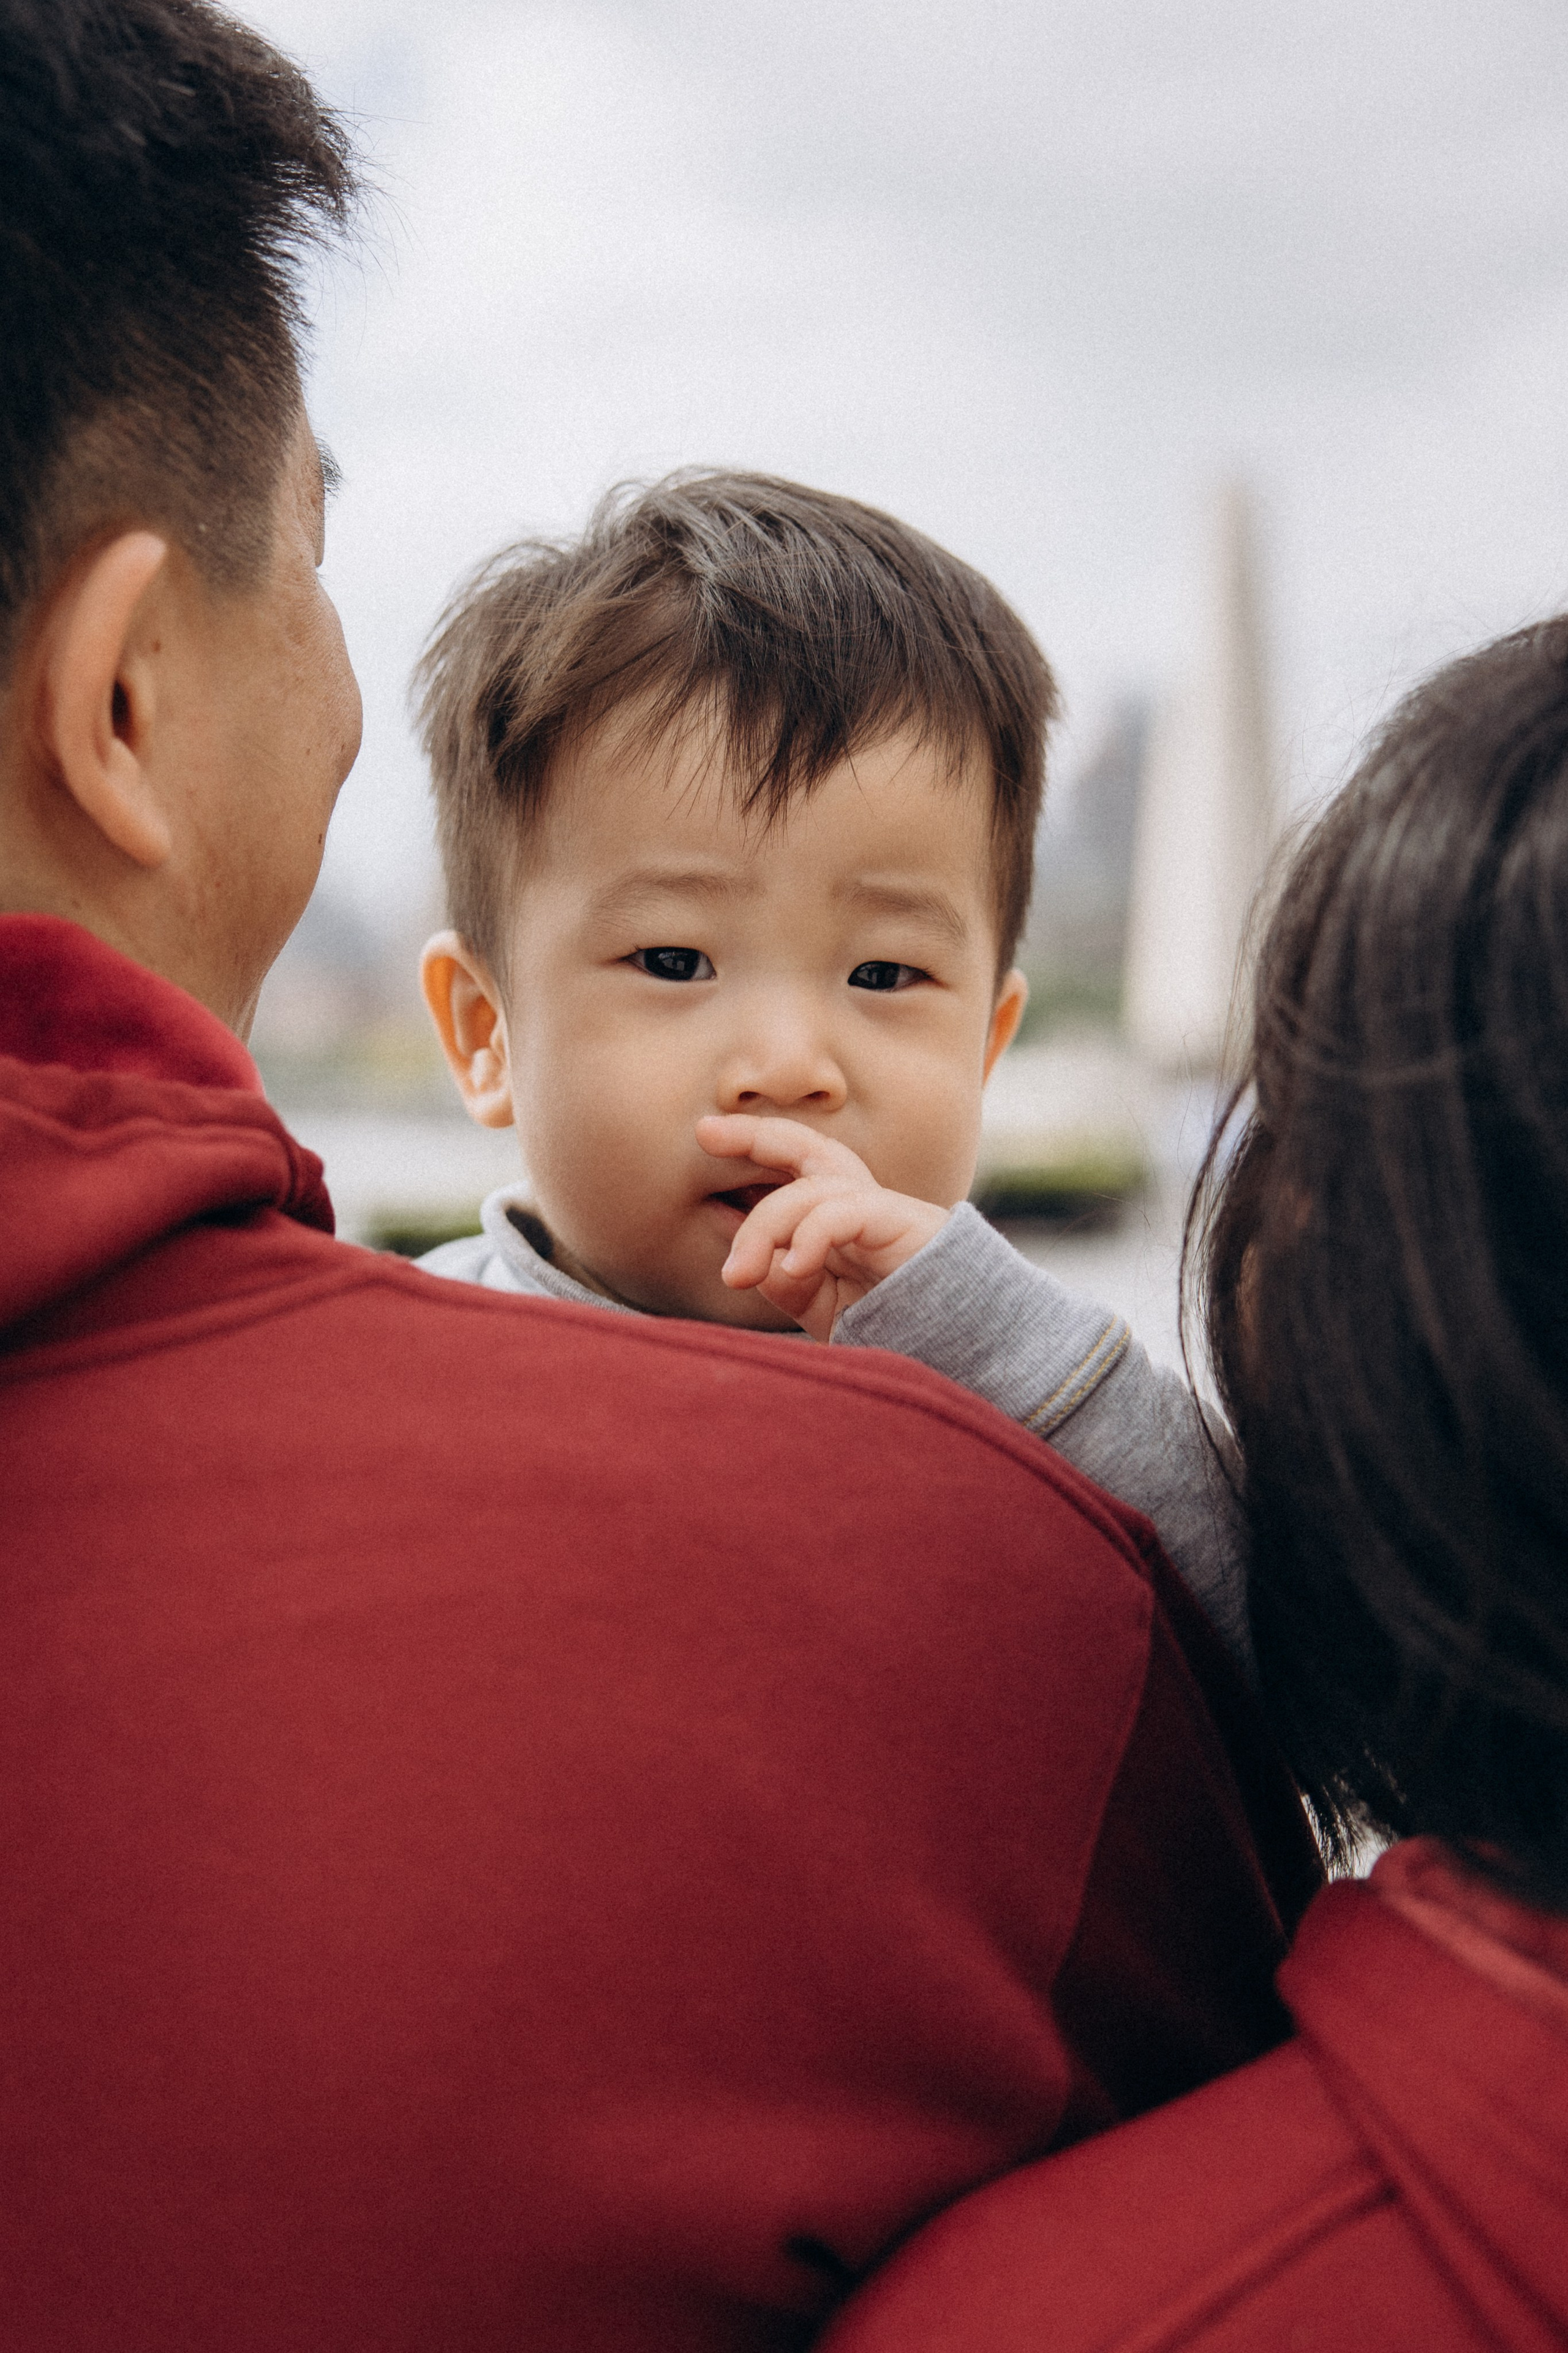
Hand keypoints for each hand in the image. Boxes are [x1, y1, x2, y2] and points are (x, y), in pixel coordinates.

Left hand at [697, 1112, 947, 1342]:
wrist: (970, 1350)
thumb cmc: (902, 1332)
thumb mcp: (827, 1311)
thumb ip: (787, 1283)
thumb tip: (741, 1259)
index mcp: (844, 1225)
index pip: (795, 1178)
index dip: (748, 1164)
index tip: (702, 1160)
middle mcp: (865, 1209)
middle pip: (810, 1150)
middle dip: (757, 1135)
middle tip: (704, 1131)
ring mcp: (886, 1214)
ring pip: (814, 1189)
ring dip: (766, 1226)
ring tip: (738, 1275)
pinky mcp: (905, 1226)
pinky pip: (847, 1212)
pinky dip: (811, 1234)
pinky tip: (793, 1266)